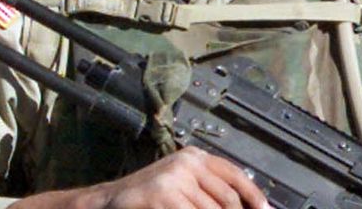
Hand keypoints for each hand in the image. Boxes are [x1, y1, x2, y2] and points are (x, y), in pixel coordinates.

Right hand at [83, 147, 267, 208]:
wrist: (108, 201)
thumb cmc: (147, 199)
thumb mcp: (181, 185)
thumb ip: (207, 191)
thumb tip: (241, 205)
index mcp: (195, 157)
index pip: (235, 174)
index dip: (254, 194)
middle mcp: (188, 163)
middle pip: (227, 197)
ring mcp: (175, 177)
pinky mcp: (164, 193)